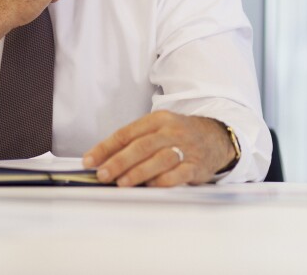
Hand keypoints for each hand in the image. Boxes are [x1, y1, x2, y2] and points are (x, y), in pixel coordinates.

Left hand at [82, 111, 234, 186]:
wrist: (216, 137)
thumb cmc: (179, 135)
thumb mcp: (158, 129)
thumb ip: (134, 141)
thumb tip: (104, 159)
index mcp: (158, 120)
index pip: (126, 133)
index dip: (106, 147)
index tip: (90, 160)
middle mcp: (171, 131)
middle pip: (141, 146)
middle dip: (118, 161)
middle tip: (102, 174)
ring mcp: (185, 148)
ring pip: (158, 159)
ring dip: (138, 172)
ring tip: (121, 183)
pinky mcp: (195, 165)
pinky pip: (177, 174)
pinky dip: (162, 181)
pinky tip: (149, 186)